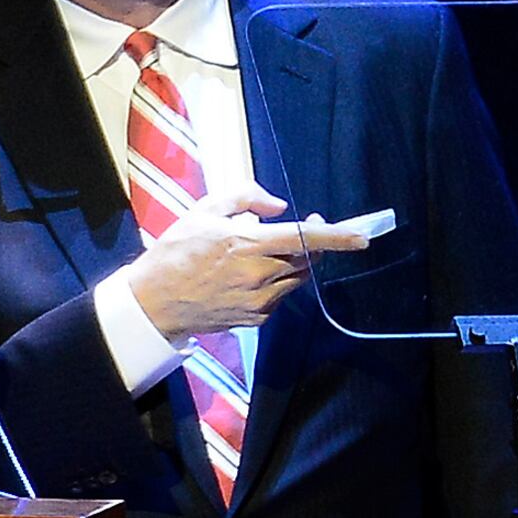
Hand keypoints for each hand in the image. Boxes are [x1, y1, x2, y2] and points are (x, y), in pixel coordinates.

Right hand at [123, 188, 386, 338]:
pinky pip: (280, 296)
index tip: (363, 236)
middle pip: (306, 260)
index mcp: (248, 244)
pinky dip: (275, 282)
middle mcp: (260, 275)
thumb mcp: (205, 210)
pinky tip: (247, 276)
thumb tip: (279, 205)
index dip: (338, 237)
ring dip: (292, 263)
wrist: (155, 301)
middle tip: (301, 227)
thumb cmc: (177, 249)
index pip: (305, 239)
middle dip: (311, 244)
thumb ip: (246, 198)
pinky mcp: (257, 318)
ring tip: (262, 252)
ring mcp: (260, 301)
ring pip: (296, 279)